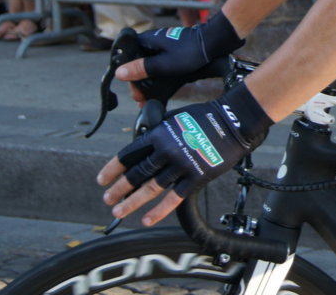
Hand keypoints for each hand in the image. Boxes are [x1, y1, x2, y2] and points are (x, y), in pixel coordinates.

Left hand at [98, 83, 271, 225]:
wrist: (233, 121)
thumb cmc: (206, 116)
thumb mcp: (176, 117)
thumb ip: (158, 130)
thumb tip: (144, 141)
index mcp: (158, 134)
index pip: (128, 155)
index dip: (112, 169)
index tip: (102, 180)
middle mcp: (166, 150)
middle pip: (135, 174)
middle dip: (118, 189)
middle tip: (108, 199)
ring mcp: (181, 165)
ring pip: (150, 188)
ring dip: (132, 202)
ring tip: (118, 212)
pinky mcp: (196, 177)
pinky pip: (173, 198)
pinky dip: (158, 211)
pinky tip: (147, 219)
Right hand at [116, 12, 243, 102]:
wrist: (214, 43)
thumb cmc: (190, 51)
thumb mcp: (164, 64)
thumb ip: (142, 68)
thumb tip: (120, 73)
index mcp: (146, 41)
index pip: (128, 59)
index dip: (128, 77)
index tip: (134, 92)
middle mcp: (152, 42)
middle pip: (138, 64)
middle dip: (139, 83)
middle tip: (141, 100)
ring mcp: (163, 47)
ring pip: (150, 66)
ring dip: (149, 82)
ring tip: (148, 99)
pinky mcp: (173, 52)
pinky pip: (161, 66)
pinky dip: (159, 78)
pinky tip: (160, 91)